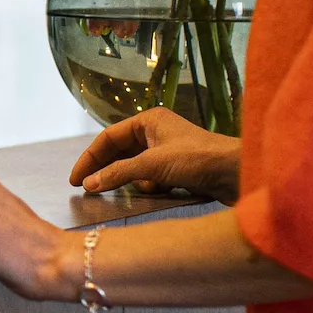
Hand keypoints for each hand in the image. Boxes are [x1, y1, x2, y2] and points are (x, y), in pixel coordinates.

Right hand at [70, 108, 240, 200]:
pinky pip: (151, 177)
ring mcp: (167, 150)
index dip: (89, 158)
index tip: (75, 180)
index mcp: (148, 120)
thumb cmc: (197, 159)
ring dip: (133, 180)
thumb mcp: (152, 165)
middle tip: (89, 189)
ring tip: (137, 189)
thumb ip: (118, 174)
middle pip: (120, 152)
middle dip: (108, 171)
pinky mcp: (177, 169)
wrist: (236, 172)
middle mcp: (156, 132)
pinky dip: (149, 186)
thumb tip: (89, 184)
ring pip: (135, 167)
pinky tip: (158, 191)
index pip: (108, 138)